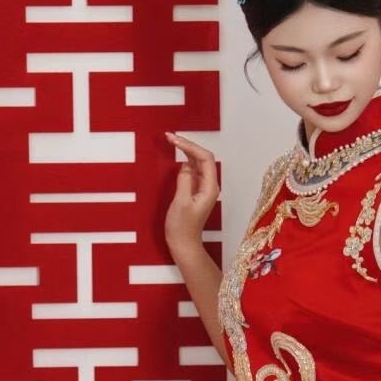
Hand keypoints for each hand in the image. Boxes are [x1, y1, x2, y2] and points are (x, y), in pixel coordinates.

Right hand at [164, 130, 219, 256]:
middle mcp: (209, 185)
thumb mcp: (181, 202)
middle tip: (170, 136)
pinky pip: (192, 170)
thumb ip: (185, 181)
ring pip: (197, 162)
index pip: (205, 158)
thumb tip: (185, 165)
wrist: (183, 244)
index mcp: (210, 187)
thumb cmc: (182, 228)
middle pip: (202, 157)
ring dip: (185, 150)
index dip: (190, 146)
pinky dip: (183, 160)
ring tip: (171, 141)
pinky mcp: (194, 191)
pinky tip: (175, 156)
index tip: (174, 140)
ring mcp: (202, 187)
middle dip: (187, 145)